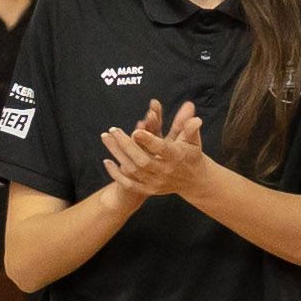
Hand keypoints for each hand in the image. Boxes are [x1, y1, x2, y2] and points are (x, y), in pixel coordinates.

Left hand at [97, 103, 216, 202]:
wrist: (194, 181)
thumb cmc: (191, 154)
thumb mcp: (193, 140)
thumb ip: (190, 126)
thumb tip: (191, 110)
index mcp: (177, 157)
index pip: (161, 149)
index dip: (149, 141)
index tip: (136, 131)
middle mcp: (166, 171)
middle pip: (142, 160)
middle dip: (126, 145)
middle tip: (113, 130)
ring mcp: (156, 182)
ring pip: (132, 170)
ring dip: (117, 154)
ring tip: (106, 137)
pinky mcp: (149, 190)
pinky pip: (129, 184)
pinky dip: (116, 174)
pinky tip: (106, 161)